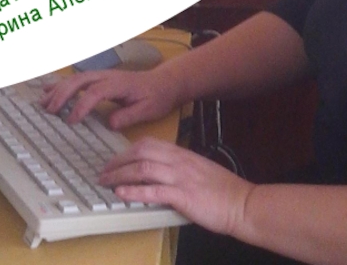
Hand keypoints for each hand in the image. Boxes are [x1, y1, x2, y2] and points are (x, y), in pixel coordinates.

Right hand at [40, 68, 180, 129]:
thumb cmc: (156, 96)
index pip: (94, 92)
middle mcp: (107, 77)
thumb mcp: (148, 109)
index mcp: (118, 84)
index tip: (71, 120)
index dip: (81, 105)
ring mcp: (102, 76)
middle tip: (49, 111)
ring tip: (43, 103)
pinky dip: (61, 84)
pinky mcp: (99, 78)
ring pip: (75, 79)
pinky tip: (48, 90)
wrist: (164, 82)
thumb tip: (110, 123)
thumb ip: (129, 116)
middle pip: (79, 81)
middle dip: (62, 95)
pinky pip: (77, 79)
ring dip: (58, 89)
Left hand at [98, 137, 254, 236]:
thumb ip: (180, 167)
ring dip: (120, 175)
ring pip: (142, 168)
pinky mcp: (183, 196)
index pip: (148, 144)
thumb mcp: (199, 169)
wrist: (242, 203)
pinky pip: (153, 190)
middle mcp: (179, 161)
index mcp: (182, 154)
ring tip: (105, 182)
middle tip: (103, 171)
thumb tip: (160, 172)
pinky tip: (121, 193)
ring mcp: (180, 177)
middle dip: (117, 161)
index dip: (127, 151)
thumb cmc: (223, 190)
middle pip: (140, 152)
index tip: (114, 160)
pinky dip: (134, 191)